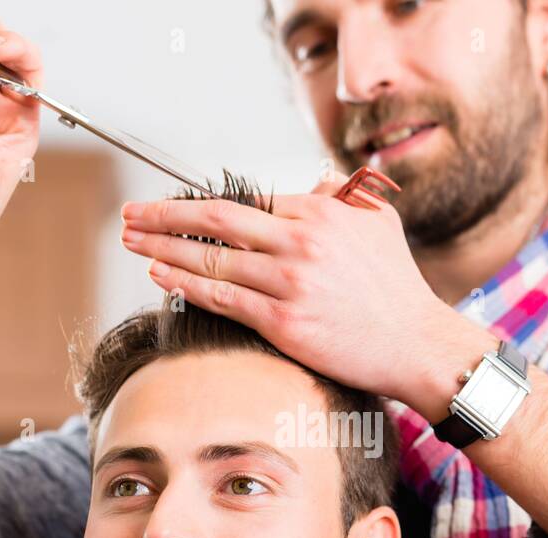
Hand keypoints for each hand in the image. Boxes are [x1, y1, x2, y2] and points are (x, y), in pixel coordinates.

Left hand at [120, 171, 484, 406]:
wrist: (417, 344)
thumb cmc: (398, 287)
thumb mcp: (379, 224)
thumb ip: (344, 197)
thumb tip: (315, 183)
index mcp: (320, 212)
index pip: (246, 201)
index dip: (201, 202)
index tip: (171, 206)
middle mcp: (302, 242)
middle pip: (216, 220)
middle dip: (163, 214)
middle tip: (129, 212)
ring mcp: (291, 283)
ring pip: (211, 259)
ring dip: (162, 248)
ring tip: (131, 241)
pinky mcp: (285, 323)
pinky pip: (222, 298)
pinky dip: (185, 283)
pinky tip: (160, 273)